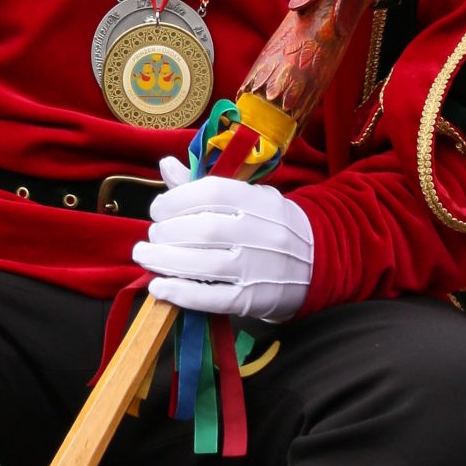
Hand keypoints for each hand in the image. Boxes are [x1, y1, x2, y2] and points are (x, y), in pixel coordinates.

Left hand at [131, 156, 312, 322]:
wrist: (319, 261)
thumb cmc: (272, 225)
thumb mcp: (248, 197)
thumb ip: (203, 186)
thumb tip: (165, 165)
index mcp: (257, 201)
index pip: (210, 193)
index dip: (175, 200)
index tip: (158, 209)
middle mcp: (258, 233)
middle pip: (203, 230)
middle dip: (166, 233)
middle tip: (151, 237)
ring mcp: (257, 268)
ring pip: (203, 265)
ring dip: (164, 261)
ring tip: (145, 256)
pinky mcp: (252, 299)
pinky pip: (212, 298)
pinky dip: (181, 293)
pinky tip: (159, 287)